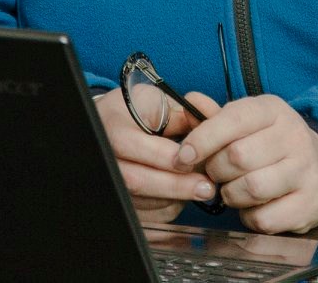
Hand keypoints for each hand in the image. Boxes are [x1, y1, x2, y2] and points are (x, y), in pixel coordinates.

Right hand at [93, 88, 219, 221]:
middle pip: (135, 181)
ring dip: (176, 198)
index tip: (192, 160)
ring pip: (144, 203)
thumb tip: (213, 123)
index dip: (163, 157)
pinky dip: (170, 208)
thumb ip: (183, 114)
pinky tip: (182, 195)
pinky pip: (147, 217)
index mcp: (111, 127)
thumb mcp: (157, 101)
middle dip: (176, 185)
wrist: (114, 126)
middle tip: (206, 187)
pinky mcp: (122, 204)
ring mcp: (111, 184)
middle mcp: (105, 158)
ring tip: (198, 186)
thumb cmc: (138, 112)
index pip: (130, 145)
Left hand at [172, 93, 317, 233]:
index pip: (234, 118)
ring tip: (233, 190)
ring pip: (252, 188)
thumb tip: (190, 102)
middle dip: (216, 170)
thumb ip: (215, 116)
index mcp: (274, 110)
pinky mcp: (311, 203)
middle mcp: (294, 136)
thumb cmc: (270, 144)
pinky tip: (253, 207)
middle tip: (215, 174)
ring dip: (231, 195)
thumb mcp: (247, 122)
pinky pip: (265, 218)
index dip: (203, 138)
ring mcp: (307, 170)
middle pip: (238, 156)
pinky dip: (250, 218)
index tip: (184, 155)